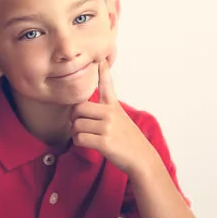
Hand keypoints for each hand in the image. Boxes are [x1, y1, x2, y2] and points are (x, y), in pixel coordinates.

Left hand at [70, 60, 158, 177]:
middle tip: (79, 124)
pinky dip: (78, 142)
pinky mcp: (104, 141)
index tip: (100, 59)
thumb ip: (106, 109)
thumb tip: (85, 106)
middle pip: (78, 108)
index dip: (103, 71)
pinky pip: (79, 138)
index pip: (106, 84)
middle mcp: (110, 113)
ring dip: (76, 132)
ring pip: (76, 125)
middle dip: (74, 117)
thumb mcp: (121, 118)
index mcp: (113, 106)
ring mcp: (107, 127)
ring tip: (85, 135)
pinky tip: (86, 143)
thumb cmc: (128, 140)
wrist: (142, 159)